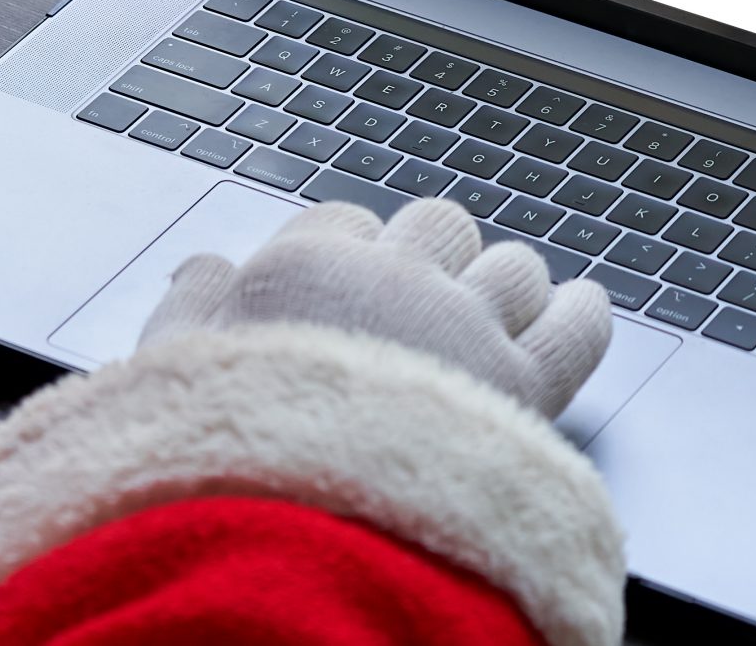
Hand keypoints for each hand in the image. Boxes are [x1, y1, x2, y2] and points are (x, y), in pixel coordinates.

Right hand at [140, 198, 610, 418]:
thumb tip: (202, 270)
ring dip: (504, 286)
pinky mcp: (524, 390)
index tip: (348, 287)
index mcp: (305, 272)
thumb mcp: (172, 377)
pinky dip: (583, 314)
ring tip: (497, 314)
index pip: (344, 220)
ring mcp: (465, 330)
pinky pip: (578, 325)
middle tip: (423, 301)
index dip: (349, 253)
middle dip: (433, 256)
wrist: (299, 535)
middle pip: (436, 225)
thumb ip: (188, 312)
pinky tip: (581, 310)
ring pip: (511, 265)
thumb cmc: (226, 463)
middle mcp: (393, 283)